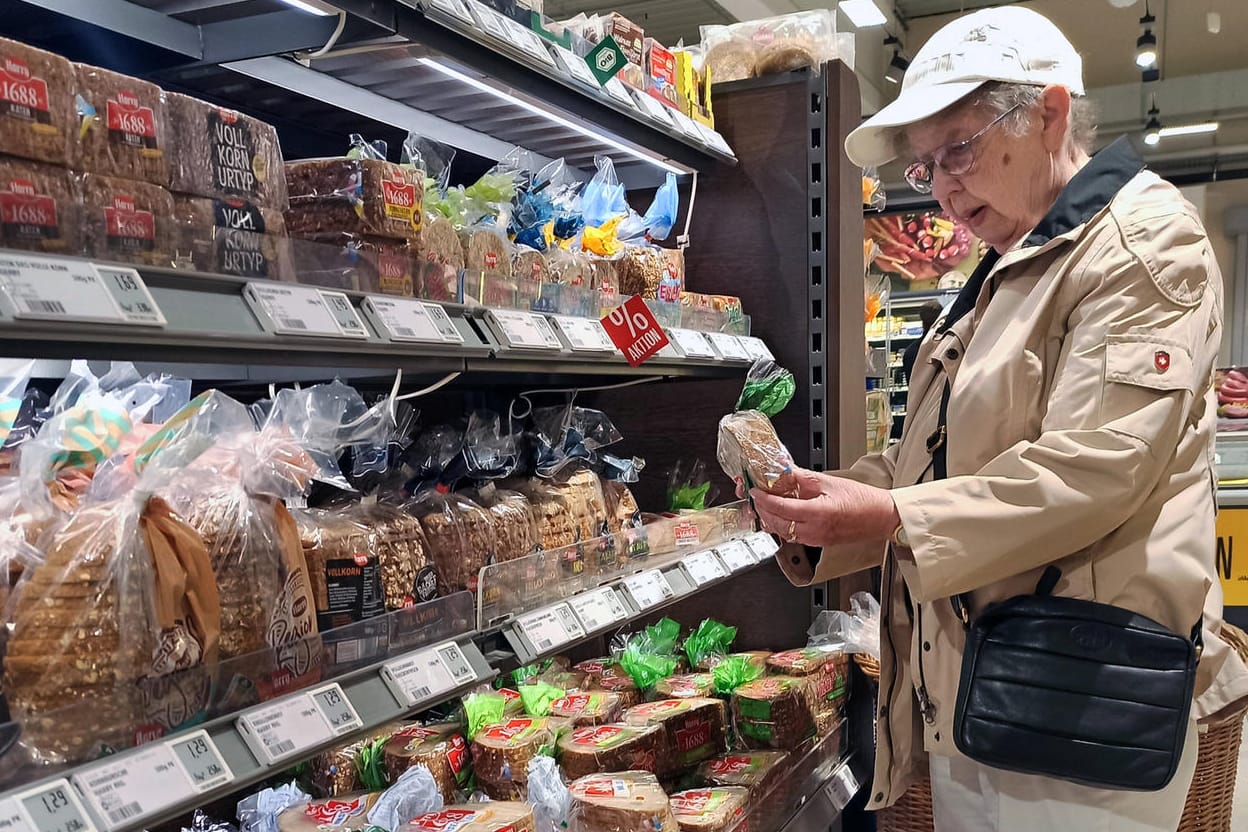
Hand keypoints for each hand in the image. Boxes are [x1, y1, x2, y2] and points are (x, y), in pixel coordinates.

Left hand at [750, 468, 898, 548]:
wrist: (881, 517)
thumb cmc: (862, 500)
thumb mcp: (829, 481)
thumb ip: (802, 477)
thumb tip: (783, 468)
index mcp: (818, 513)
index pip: (781, 508)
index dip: (764, 499)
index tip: (755, 490)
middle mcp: (814, 530)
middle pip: (777, 523)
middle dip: (762, 510)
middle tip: (756, 496)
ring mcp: (815, 539)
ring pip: (783, 532)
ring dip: (771, 519)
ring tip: (765, 504)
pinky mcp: (818, 542)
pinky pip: (793, 536)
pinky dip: (783, 525)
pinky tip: (781, 514)